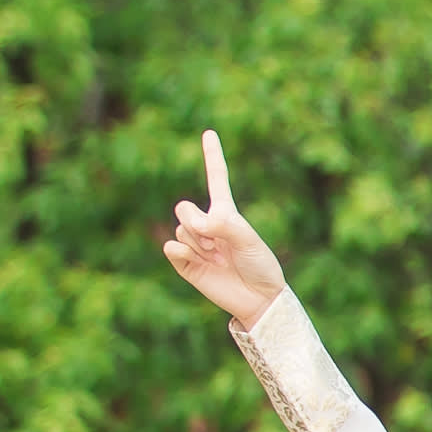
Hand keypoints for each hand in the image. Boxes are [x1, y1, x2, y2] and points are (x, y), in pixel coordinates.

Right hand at [159, 129, 285, 322]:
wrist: (259, 299)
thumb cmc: (260, 266)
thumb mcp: (249, 240)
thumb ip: (223, 224)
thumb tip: (194, 222)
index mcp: (226, 213)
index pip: (216, 179)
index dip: (212, 156)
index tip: (209, 132)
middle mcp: (207, 225)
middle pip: (183, 207)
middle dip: (197, 223)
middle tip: (218, 243)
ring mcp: (194, 244)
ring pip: (180, 230)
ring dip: (199, 244)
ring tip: (219, 259)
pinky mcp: (185, 263)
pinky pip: (171, 248)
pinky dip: (184, 254)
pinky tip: (203, 264)